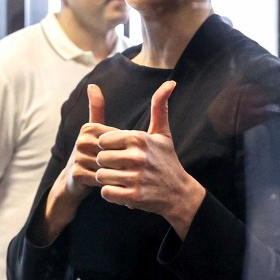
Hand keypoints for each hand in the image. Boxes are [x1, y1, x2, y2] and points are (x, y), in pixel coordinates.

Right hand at [40, 84, 116, 242]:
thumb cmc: (90, 155)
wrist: (74, 184)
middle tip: (130, 169)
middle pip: (115, 151)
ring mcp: (78, 158)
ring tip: (124, 177)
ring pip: (111, 165)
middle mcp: (81, 140)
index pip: (118, 137)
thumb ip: (96, 108)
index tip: (124, 155)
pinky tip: (117, 186)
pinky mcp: (78, 174)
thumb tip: (92, 85)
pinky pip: (103, 178)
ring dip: (120, 174)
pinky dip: (113, 183)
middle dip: (123, 162)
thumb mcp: (96, 132)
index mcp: (89, 128)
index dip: (125, 149)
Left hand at [94, 81, 205, 238]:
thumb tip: (170, 83)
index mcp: (138, 138)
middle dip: (107, 164)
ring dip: (108, 179)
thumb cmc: (166, 160)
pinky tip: (124, 190)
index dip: (109, 148)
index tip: (122, 153)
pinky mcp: (133, 196)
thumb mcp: (163, 133)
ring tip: (122, 178)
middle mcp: (136, 156)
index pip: (103, 140)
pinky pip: (106, 192)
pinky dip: (112, 193)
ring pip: (101, 176)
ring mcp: (135, 177)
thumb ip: (160, 107)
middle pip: (100, 158)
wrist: (179, 193)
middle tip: (121, 168)